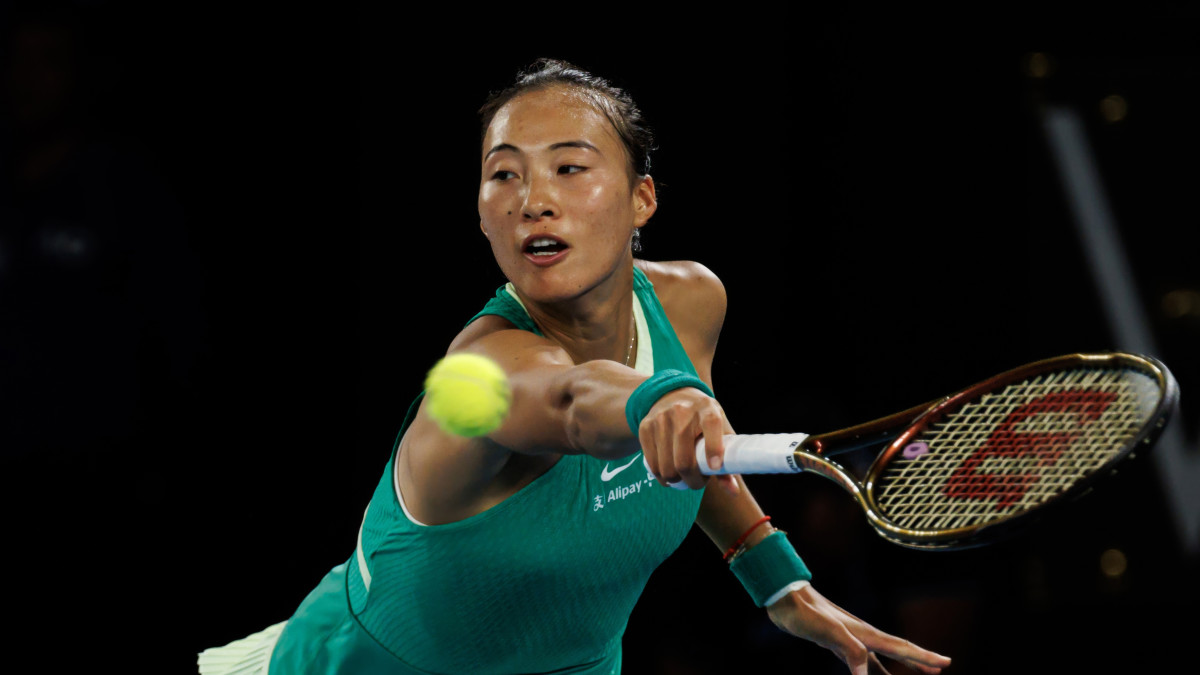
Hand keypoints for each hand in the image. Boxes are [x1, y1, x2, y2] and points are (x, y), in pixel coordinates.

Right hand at [638, 387, 737, 495]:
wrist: (671, 394)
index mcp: (706, 408)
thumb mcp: (719, 429)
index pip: (711, 425)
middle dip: (692, 480)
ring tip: (685, 477)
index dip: (714, 448)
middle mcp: (682, 411)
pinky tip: (670, 474)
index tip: (714, 468)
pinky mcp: (645, 427)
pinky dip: (662, 477)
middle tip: (698, 482)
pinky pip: (652, 464)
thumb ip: (728, 458)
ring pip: (666, 467)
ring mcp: (661, 419)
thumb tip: (733, 492)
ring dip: (677, 481)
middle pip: (684, 460)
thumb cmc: (702, 418)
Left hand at [766, 584, 951, 674]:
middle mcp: (862, 635)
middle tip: (940, 668)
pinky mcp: (836, 642)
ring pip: (881, 658)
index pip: (900, 648)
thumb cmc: (805, 612)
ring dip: (898, 666)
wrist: (784, 597)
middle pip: (897, 651)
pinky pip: (861, 659)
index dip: (923, 657)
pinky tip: (868, 673)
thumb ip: (849, 651)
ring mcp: (850, 638)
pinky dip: (870, 668)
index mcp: (865, 634)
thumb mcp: (827, 632)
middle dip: (919, 660)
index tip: (946, 663)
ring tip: (917, 673)